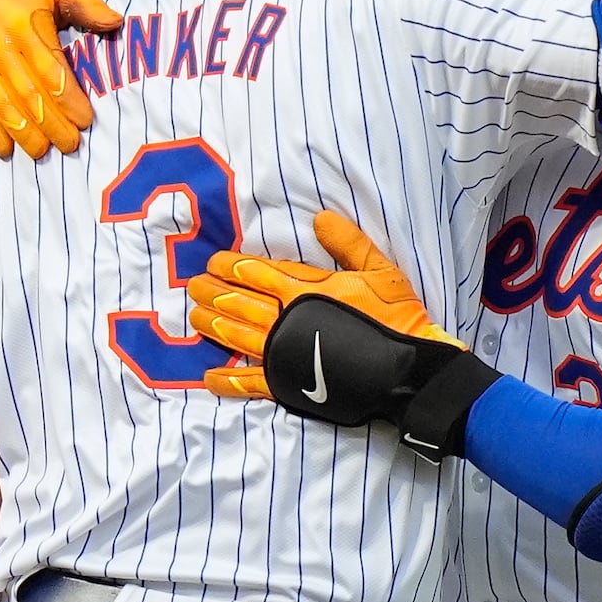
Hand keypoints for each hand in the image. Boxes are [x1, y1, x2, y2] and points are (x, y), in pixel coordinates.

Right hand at [0, 0, 122, 158]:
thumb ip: (88, 6)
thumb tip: (115, 22)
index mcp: (23, 23)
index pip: (50, 71)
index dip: (68, 100)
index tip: (86, 121)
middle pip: (28, 94)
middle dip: (51, 124)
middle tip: (71, 144)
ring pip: (3, 105)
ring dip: (23, 133)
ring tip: (43, 152)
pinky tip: (6, 150)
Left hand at [188, 213, 493, 461]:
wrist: (407, 368)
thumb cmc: (398, 316)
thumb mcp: (380, 268)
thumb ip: (348, 242)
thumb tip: (319, 218)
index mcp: (308, 288)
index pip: (259, 272)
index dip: (232, 266)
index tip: (213, 262)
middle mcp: (288, 317)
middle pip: (240, 301)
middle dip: (214, 292)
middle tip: (193, 287)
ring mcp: (285, 351)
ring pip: (237, 335)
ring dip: (213, 324)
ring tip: (194, 317)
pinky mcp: (289, 383)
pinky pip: (250, 381)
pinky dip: (228, 379)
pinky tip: (210, 376)